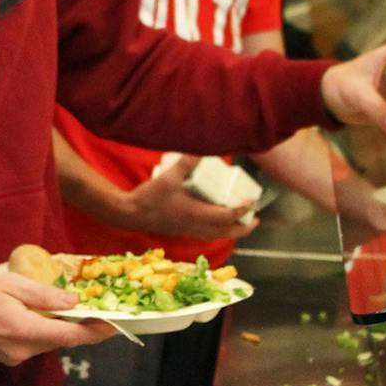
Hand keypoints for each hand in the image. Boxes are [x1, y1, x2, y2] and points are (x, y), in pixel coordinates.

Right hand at [0, 267, 115, 366]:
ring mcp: (13, 357)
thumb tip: (75, 302)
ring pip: (48, 343)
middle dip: (81, 328)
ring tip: (75, 311)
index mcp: (26, 331)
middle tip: (98, 311)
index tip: (115, 324)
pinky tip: (47, 317)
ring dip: (62, 329)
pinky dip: (45, 332)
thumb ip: (45, 295)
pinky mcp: (5, 356)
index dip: (96, 331)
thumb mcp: (12, 284)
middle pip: (61, 341)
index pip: (72, 335)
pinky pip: (33, 344)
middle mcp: (22, 351)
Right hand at [120, 156, 256, 240]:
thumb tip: (202, 149)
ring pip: (217, 236)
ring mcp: (189, 230)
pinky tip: (216, 222)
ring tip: (240, 222)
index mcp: (196, 214)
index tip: (252, 200)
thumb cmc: (149, 197)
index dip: (242, 209)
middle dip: (244, 228)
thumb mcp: (169, 176)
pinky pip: (207, 235)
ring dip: (232, 231)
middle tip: (255, 219)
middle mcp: (195, 226)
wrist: (130, 214)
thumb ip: (187, 162)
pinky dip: (218, 231)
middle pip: (227, 232)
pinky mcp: (182, 231)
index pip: (227, 215)